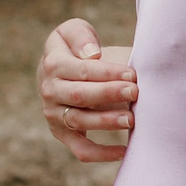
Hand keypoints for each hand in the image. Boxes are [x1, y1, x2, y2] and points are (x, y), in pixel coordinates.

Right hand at [37, 19, 135, 161]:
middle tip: (135, 92)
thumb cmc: (77, 47)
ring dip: (106, 122)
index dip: (107, 73)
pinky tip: (123, 151)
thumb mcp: (74, 30)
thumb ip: (80, 36)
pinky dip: (100, 154)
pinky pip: (80, 149)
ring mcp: (54, 114)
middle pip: (80, 96)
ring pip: (79, 121)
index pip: (82, 70)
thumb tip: (92, 54)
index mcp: (54, 64)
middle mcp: (50, 90)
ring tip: (132, 119)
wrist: (62, 69)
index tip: (131, 74)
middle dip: (109, 94)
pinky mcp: (62, 133)